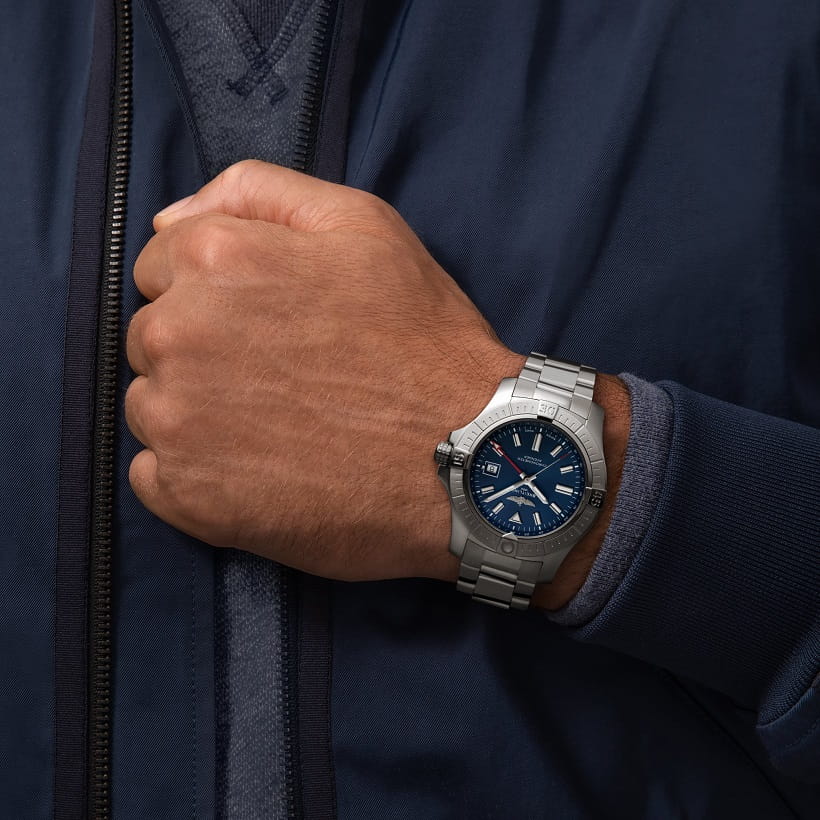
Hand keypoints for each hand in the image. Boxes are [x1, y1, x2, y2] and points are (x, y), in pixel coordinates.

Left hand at [125, 160, 521, 581]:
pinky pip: (155, 475)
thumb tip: (170, 217)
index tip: (265, 323)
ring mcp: (177, 421)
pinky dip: (194, 474)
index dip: (213, 293)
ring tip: (276, 427)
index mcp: (213, 260)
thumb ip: (257, 191)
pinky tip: (256, 470)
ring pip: (152, 405)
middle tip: (280, 377)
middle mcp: (178, 335)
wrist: (464, 457)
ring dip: (197, 413)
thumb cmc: (421, 341)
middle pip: (152, 338)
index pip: (159, 267)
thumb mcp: (363, 225)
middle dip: (202, 350)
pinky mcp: (188, 495)